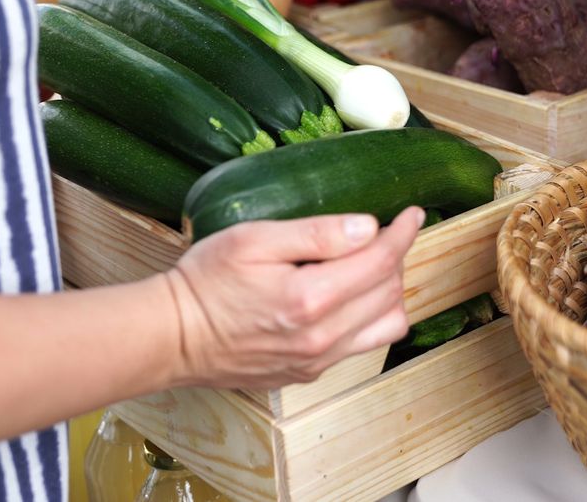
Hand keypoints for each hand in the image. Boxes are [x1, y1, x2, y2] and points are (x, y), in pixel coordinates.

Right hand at [163, 207, 424, 388]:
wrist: (173, 337)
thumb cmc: (206, 281)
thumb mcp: (254, 239)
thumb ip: (316, 233)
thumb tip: (368, 227)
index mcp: (311, 298)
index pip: (381, 261)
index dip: (403, 233)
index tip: (413, 214)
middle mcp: (323, 337)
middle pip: (390, 293)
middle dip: (396, 257)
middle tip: (384, 234)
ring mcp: (318, 360)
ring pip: (387, 326)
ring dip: (390, 292)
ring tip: (371, 266)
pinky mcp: (309, 373)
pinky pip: (361, 345)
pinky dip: (369, 317)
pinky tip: (349, 296)